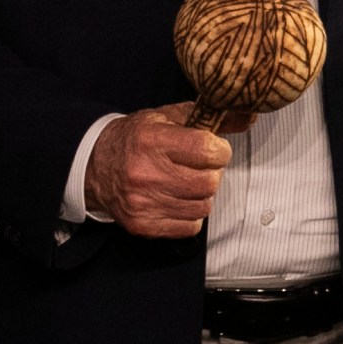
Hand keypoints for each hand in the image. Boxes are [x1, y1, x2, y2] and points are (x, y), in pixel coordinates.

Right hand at [84, 103, 244, 238]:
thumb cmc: (135, 140)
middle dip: (211, 173)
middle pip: (210, 182)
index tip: (213, 148)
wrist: (95, 167)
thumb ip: (207, 117)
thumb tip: (246, 116)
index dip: (219, 150)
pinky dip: (191, 214)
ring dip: (202, 195)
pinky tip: (178, 199)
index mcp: (152, 141)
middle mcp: (146, 173)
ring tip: (187, 182)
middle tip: (199, 167)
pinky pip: (191, 226)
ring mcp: (144, 202)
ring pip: (204, 206)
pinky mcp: (144, 225)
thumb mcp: (166, 118)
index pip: (207, 150)